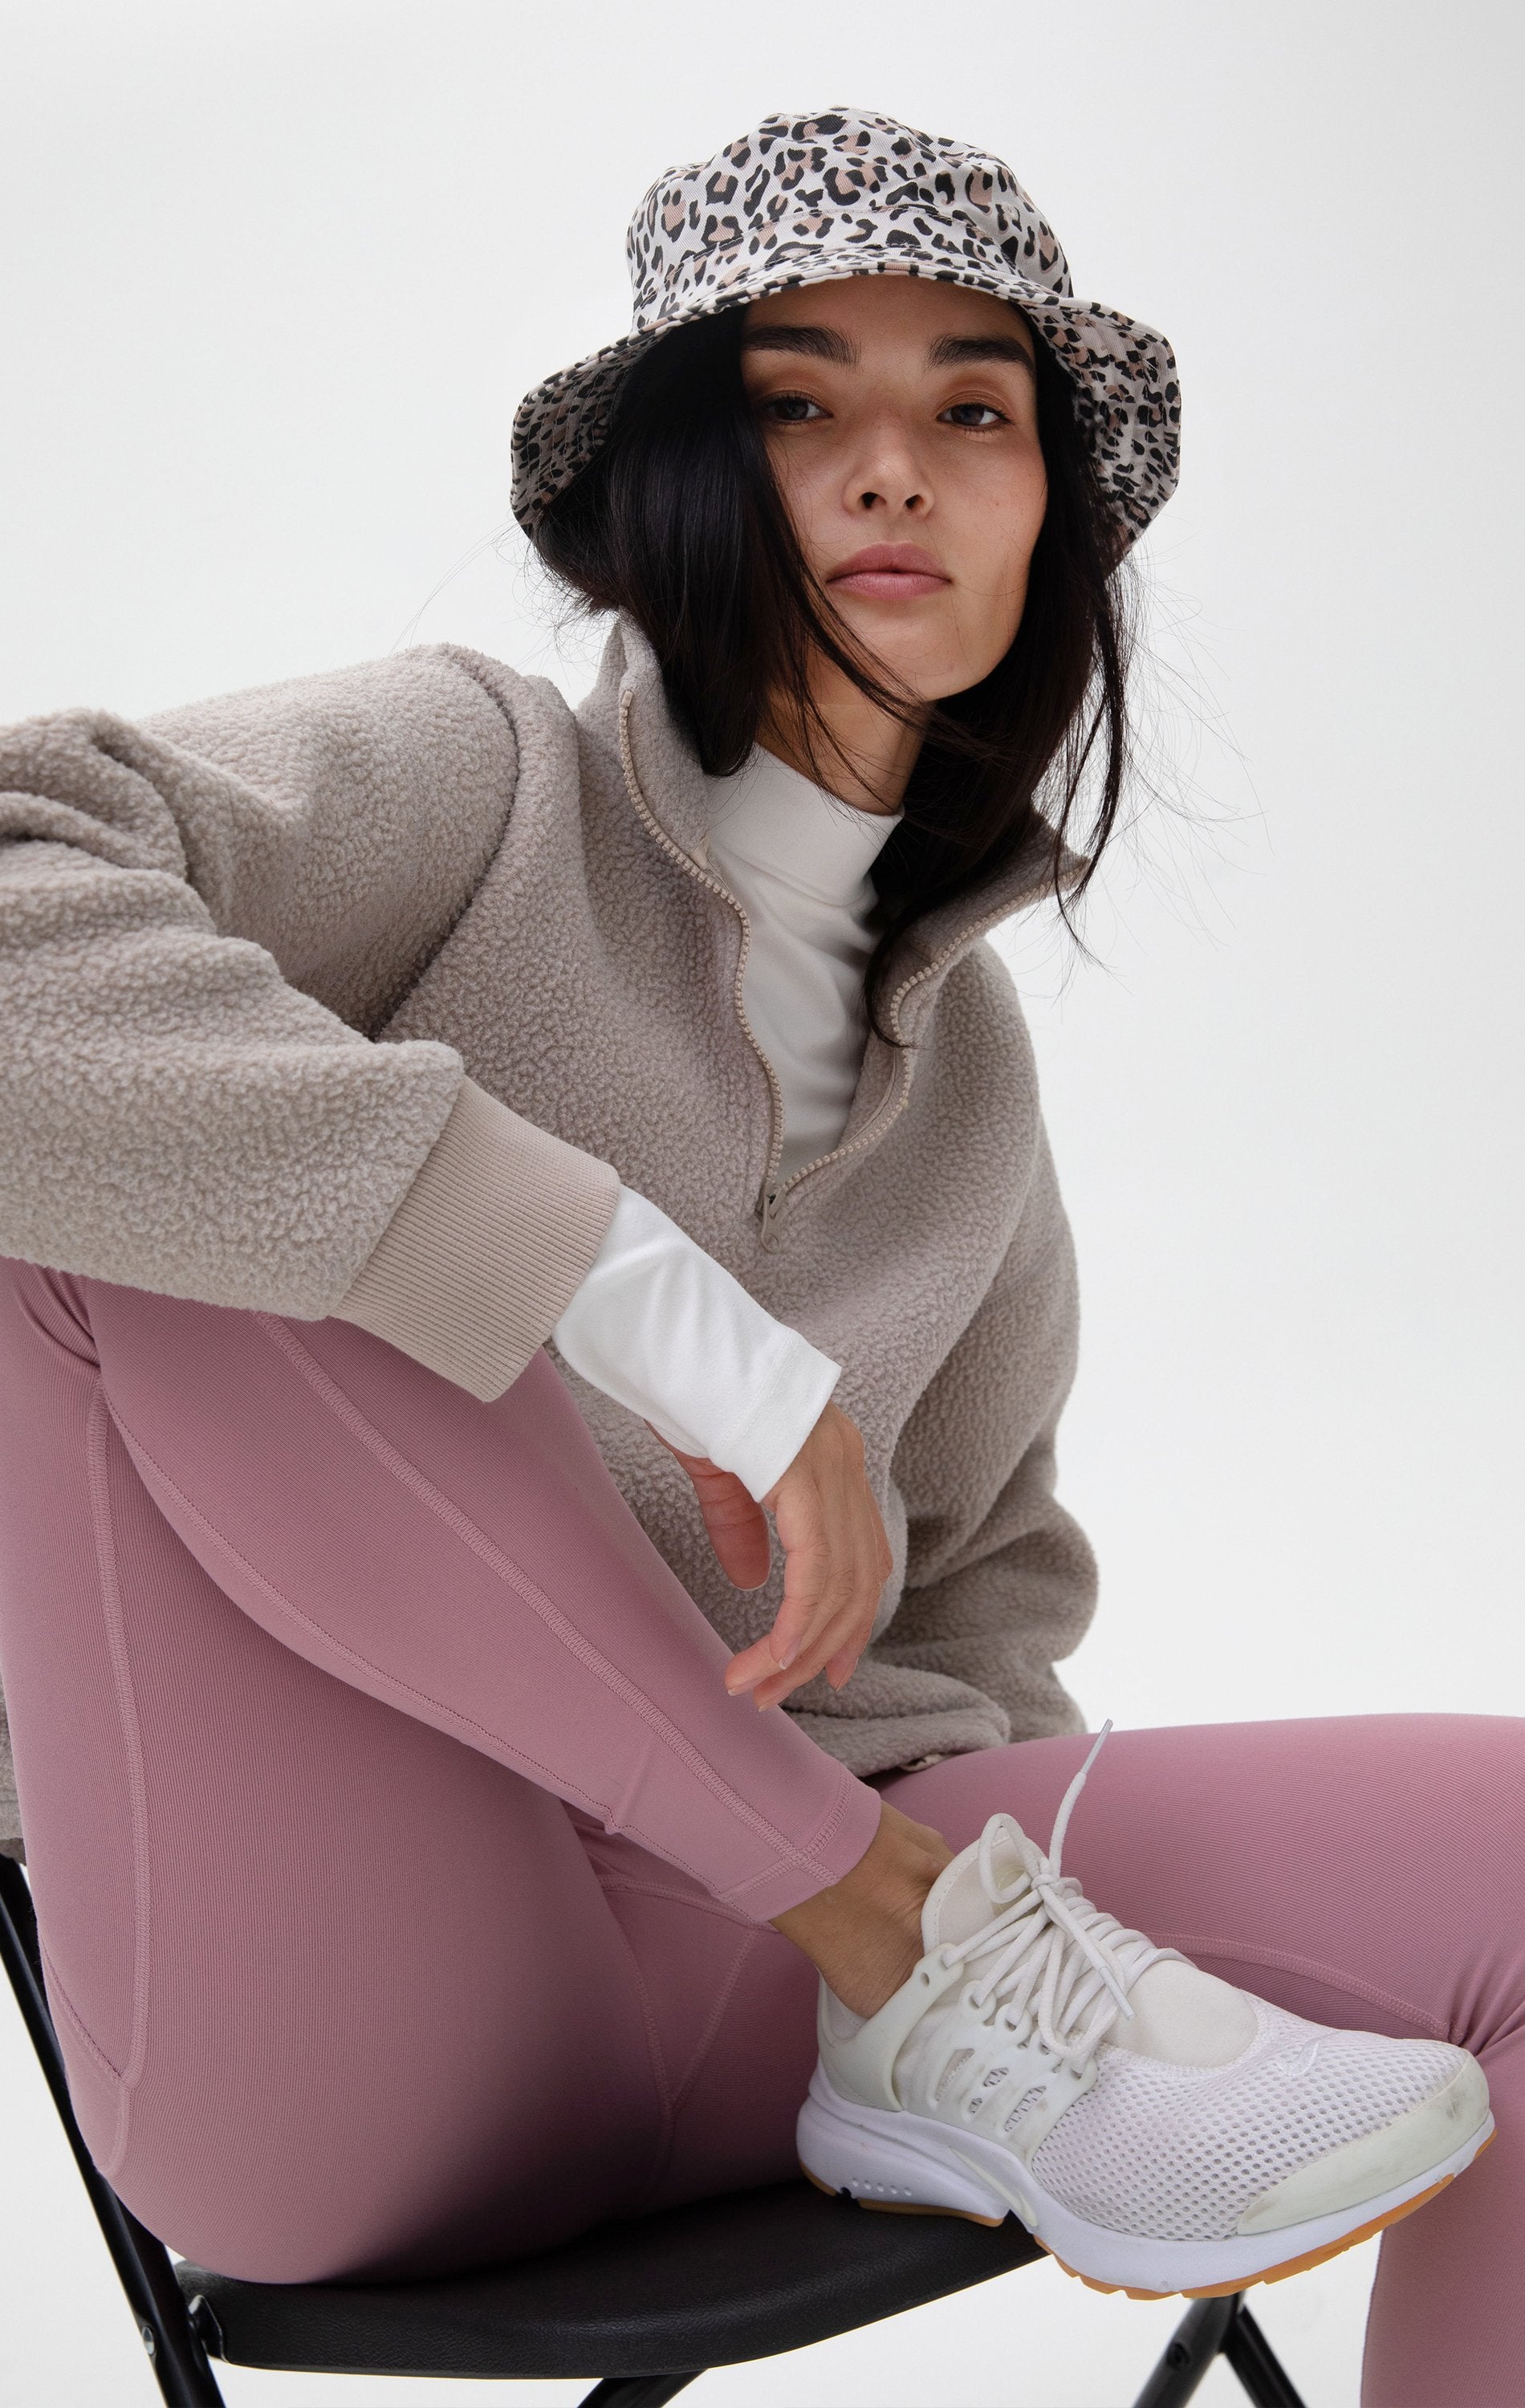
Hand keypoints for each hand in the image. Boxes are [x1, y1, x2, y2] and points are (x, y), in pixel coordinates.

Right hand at [651, 1403, 891, 1707]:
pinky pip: (815, 1568)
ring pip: (838, 1585)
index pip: (863, 1557)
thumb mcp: (720, 1469)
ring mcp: (830, 1466)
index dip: (849, 1620)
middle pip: (857, 1582)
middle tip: (779, 1696)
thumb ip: (741, 1525)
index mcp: (832, 1457)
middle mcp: (844, 1463)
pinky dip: (798, 1621)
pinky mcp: (803, 1474)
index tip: (823, 1668)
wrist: (672, 1334)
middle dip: (822, 1649)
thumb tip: (753, 1582)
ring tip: (756, 1686)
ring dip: (798, 1649)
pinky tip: (774, 1656)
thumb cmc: (688, 1388)